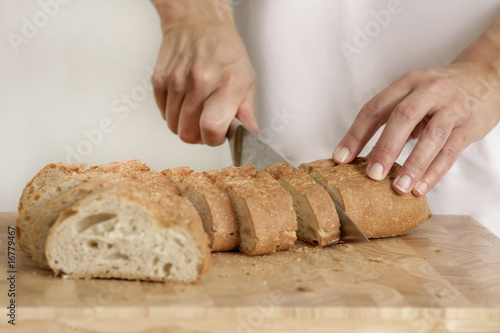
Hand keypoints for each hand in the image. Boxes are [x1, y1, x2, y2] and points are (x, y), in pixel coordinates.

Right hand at [151, 0, 257, 145]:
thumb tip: (250, 133)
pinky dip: (173, 114)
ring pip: (173, 126)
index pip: (211, 128)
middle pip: (188, 133)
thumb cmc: (225, 49)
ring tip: (196, 111)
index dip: (213, 139)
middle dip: (198, 135)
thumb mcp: (246, 78)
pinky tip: (185, 101)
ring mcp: (177, 80)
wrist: (198, 21)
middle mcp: (200, 81)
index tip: (218, 134)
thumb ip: (247, 111)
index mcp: (227, 82)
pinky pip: (163, 114)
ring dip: (185, 125)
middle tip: (207, 123)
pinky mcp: (159, 79)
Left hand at [333, 60, 499, 195]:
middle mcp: (428, 91)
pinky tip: (421, 187)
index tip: (340, 158)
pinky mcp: (469, 125)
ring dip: (413, 164)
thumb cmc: (439, 93)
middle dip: (385, 148)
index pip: (375, 108)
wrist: (485, 77)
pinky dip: (434, 171)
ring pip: (431, 136)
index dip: (355, 134)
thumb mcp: (412, 94)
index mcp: (406, 84)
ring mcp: (451, 107)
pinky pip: (451, 151)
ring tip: (398, 187)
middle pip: (402, 117)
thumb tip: (359, 153)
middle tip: (372, 175)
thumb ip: (390, 117)